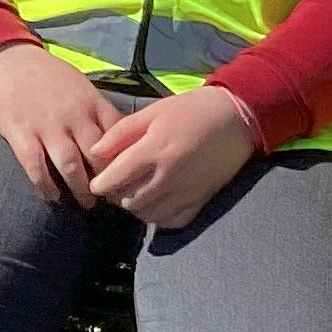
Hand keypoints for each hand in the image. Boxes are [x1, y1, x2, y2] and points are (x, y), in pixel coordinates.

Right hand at [0, 43, 121, 207]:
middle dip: (107, 180)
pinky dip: (45, 186)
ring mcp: (46, 126)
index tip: (129, 176)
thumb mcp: (79, 85)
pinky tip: (52, 196)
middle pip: (98, 156)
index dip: (125, 159)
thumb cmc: (46, 75)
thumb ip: (97, 110)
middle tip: (112, 198)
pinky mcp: (21, 134)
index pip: (118, 136)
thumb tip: (120, 137)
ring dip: (80, 189)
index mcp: (91, 102)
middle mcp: (73, 116)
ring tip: (87, 203)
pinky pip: (36, 167)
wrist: (6, 62)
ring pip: (71, 166)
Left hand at [86, 86, 257, 231]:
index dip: (99, 184)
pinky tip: (157, 203)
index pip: (114, 180)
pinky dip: (159, 217)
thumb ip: (121, 133)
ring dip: (136, 207)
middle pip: (128, 201)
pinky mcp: (201, 201)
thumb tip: (94, 152)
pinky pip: (172, 222)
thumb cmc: (192, 110)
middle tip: (117, 185)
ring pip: (148, 215)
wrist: (237, 118)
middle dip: (117, 196)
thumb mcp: (153, 112)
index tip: (97, 181)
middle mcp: (168, 176)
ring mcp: (186, 192)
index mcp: (153, 150)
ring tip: (136, 193)